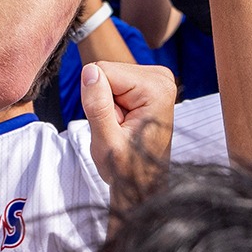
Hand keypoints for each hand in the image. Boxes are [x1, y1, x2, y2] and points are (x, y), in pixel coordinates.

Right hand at [83, 60, 176, 189]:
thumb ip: (98, 106)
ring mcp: (157, 79)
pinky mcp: (149, 83)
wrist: (142, 181)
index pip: (103, 71)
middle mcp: (161, 78)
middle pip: (107, 71)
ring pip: (108, 77)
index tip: (113, 123)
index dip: (98, 99)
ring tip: (121, 126)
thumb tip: (90, 72)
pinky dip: (114, 103)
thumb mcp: (107, 142)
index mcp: (156, 88)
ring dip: (108, 103)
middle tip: (117, 127)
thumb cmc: (128, 167)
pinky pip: (114, 83)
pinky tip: (125, 120)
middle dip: (104, 100)